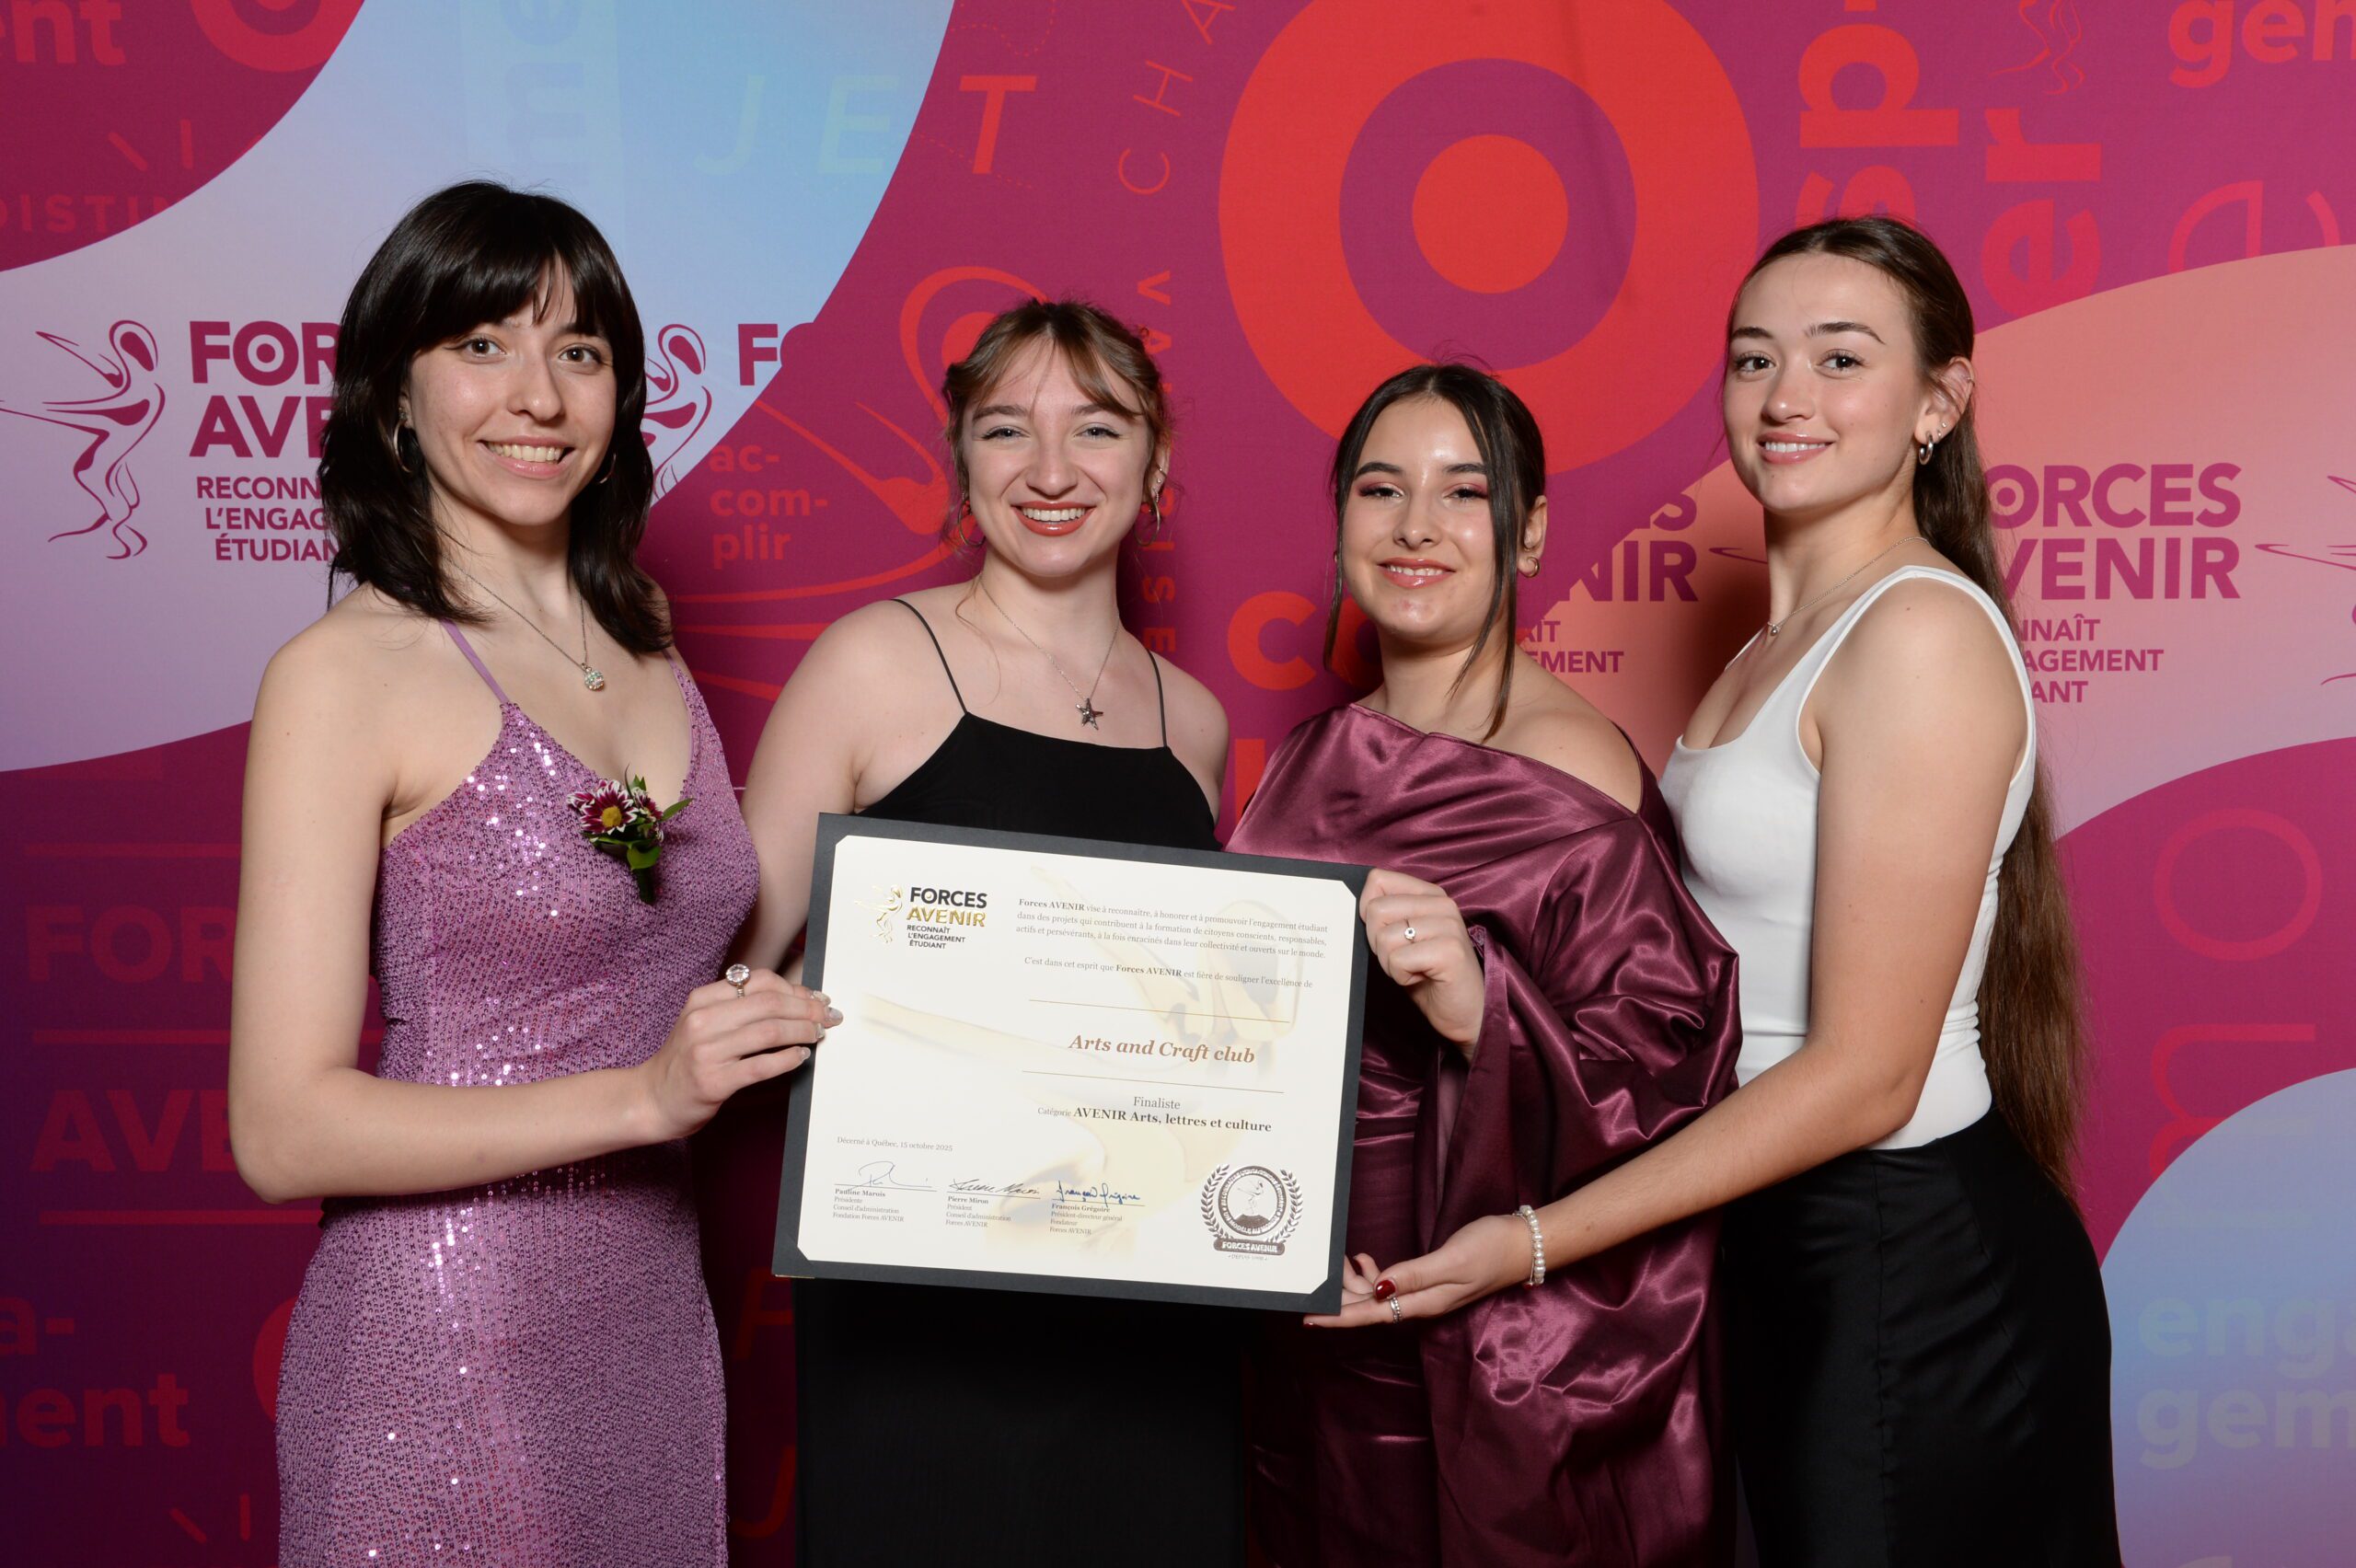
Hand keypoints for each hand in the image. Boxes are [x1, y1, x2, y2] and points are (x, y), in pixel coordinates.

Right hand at [637, 968, 835, 1140]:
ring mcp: (707, 1051)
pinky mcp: (714, 1081)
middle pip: (769, 1002)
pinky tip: (800, 1057)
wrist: (651, 1099)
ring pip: (770, 1031)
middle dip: (807, 1008)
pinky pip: (762, 1065)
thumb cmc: (686, 1061)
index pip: (759, 981)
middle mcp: (703, 1020)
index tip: (816, 999)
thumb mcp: (704, 1022)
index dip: (795, 988)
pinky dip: (788, 1059)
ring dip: (803, 1031)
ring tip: (817, 1035)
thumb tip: (795, 1000)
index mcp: (702, 999)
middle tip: (828, 1017)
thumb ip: (739, 1008)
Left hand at [1303, 1213, 1529, 1328]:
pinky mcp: (1431, 1280)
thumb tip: (1379, 1290)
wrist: (1525, 1245)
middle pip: (1370, 1307)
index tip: (1310, 1319)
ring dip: (1356, 1280)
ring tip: (1343, 1258)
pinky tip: (1365, 1258)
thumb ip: (1415, 1276)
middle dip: (1342, 1294)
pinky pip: (1392, 1284)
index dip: (1340, 1317)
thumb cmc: (1492, 1249)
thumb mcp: (1452, 1260)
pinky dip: (1373, 1272)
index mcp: (1425, 1303)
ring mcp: (1426, 1293)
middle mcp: (1422, 1304)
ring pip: (1379, 1295)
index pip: (1373, 1315)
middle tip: (1320, 1273)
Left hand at [1360, 868, 1483, 1049]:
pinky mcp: (1449, 951)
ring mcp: (1448, 926)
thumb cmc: (1430, 976)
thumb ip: (1385, 915)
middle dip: (1378, 943)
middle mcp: (1442, 904)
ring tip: (1414, 969)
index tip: (1386, 933)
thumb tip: (1349, 905)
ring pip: (1384, 937)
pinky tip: (1422, 978)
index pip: (1378, 880)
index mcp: (1430, 894)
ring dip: (1390, 963)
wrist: (1466, 1012)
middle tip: (1403, 958)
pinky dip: (1401, 976)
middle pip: (1376, 910)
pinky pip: (1397, 960)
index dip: (1368, 912)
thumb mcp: (1403, 938)